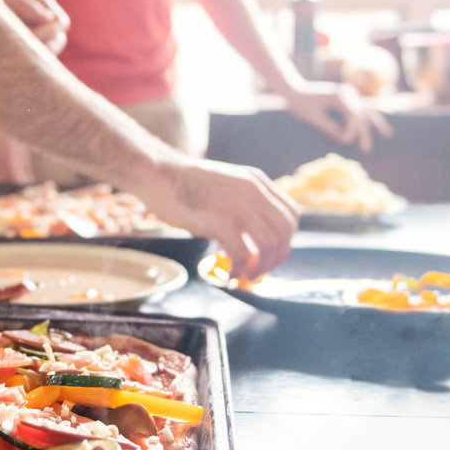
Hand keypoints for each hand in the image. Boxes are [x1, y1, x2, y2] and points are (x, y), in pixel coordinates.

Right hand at [137, 157, 297, 281]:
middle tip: (260, 269)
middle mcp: (253, 192)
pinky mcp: (220, 221)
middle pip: (285, 233)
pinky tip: (229, 273)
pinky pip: (243, 254)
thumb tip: (254, 235)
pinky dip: (240, 269)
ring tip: (245, 274)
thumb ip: (245, 202)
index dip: (286, 240)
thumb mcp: (227, 184)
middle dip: (277, 257)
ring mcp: (238, 206)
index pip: (291, 215)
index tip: (272, 252)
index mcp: (257, 182)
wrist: (159, 174)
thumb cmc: (185, 185)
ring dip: (260, 267)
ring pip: (269, 246)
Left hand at [279, 80, 392, 153]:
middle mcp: (348, 94)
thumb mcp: (312, 117)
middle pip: (363, 114)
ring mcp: (349, 95)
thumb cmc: (301, 105)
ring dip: (377, 123)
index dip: (353, 131)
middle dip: (366, 133)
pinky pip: (364, 109)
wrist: (295, 91)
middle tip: (367, 150)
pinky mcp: (348, 100)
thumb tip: (344, 140)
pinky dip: (372, 117)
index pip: (353, 115)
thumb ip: (329, 127)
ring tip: (388, 135)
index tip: (345, 143)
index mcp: (339, 96)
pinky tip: (380, 126)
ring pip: (368, 110)